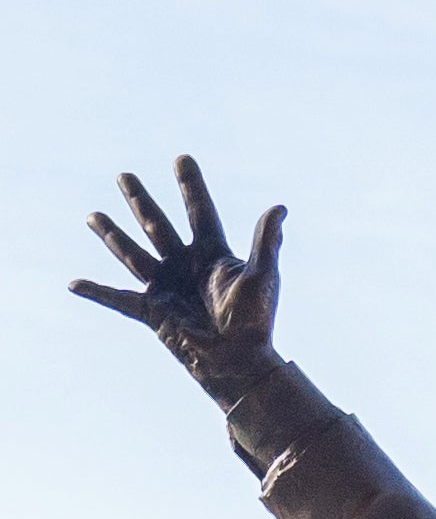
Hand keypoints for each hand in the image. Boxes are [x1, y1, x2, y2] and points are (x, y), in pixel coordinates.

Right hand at [70, 156, 287, 407]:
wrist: (239, 361)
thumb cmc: (255, 321)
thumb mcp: (261, 277)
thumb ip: (266, 241)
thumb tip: (280, 207)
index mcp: (213, 255)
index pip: (200, 212)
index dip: (191, 186)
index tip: (182, 157)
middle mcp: (186, 266)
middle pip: (158, 225)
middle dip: (140, 200)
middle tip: (124, 175)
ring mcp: (167, 287)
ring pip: (133, 253)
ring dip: (111, 234)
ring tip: (92, 215)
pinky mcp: (152, 310)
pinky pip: (117, 299)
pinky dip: (96, 292)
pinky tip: (73, 284)